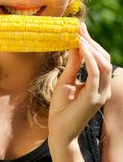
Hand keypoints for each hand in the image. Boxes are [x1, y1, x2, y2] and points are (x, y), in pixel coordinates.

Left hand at [48, 23, 111, 144]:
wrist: (58, 132)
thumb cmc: (60, 109)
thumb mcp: (66, 81)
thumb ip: (73, 65)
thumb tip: (76, 46)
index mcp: (98, 86)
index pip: (100, 60)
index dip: (91, 44)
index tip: (80, 29)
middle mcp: (103, 89)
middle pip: (104, 59)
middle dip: (92, 42)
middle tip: (79, 29)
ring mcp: (100, 94)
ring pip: (103, 64)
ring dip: (91, 48)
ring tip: (79, 36)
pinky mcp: (93, 98)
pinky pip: (95, 73)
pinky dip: (89, 58)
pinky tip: (81, 47)